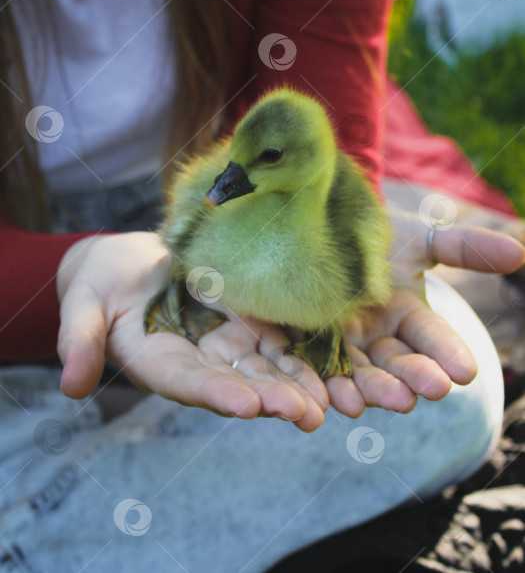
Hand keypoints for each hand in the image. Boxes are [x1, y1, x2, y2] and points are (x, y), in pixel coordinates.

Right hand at [57, 233, 327, 431]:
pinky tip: (339, 356)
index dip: (216, 393)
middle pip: (238, 382)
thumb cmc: (101, 282)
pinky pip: (281, 333)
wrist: (132, 263)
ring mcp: (229, 340)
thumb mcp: (83, 304)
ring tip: (333, 401)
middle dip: (272, 397)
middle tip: (307, 414)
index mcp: (161, 363)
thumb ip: (82, 340)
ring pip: (268, 364)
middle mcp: (202, 361)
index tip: (245, 404)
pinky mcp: (250, 317)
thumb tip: (71, 385)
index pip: (189, 384)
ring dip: (299, 381)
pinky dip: (307, 346)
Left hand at [324, 209, 524, 417]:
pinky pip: (313, 371)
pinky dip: (324, 387)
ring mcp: (341, 347)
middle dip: (413, 377)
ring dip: (371, 390)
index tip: (467, 371)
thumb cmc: (371, 231)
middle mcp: (377, 338)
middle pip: (397, 363)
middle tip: (432, 389)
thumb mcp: (416, 238)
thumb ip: (463, 247)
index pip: (432, 338)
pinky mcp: (304, 347)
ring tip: (377, 401)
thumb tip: (520, 251)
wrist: (314, 228)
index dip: (448, 353)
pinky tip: (331, 400)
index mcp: (406, 316)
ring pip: (359, 375)